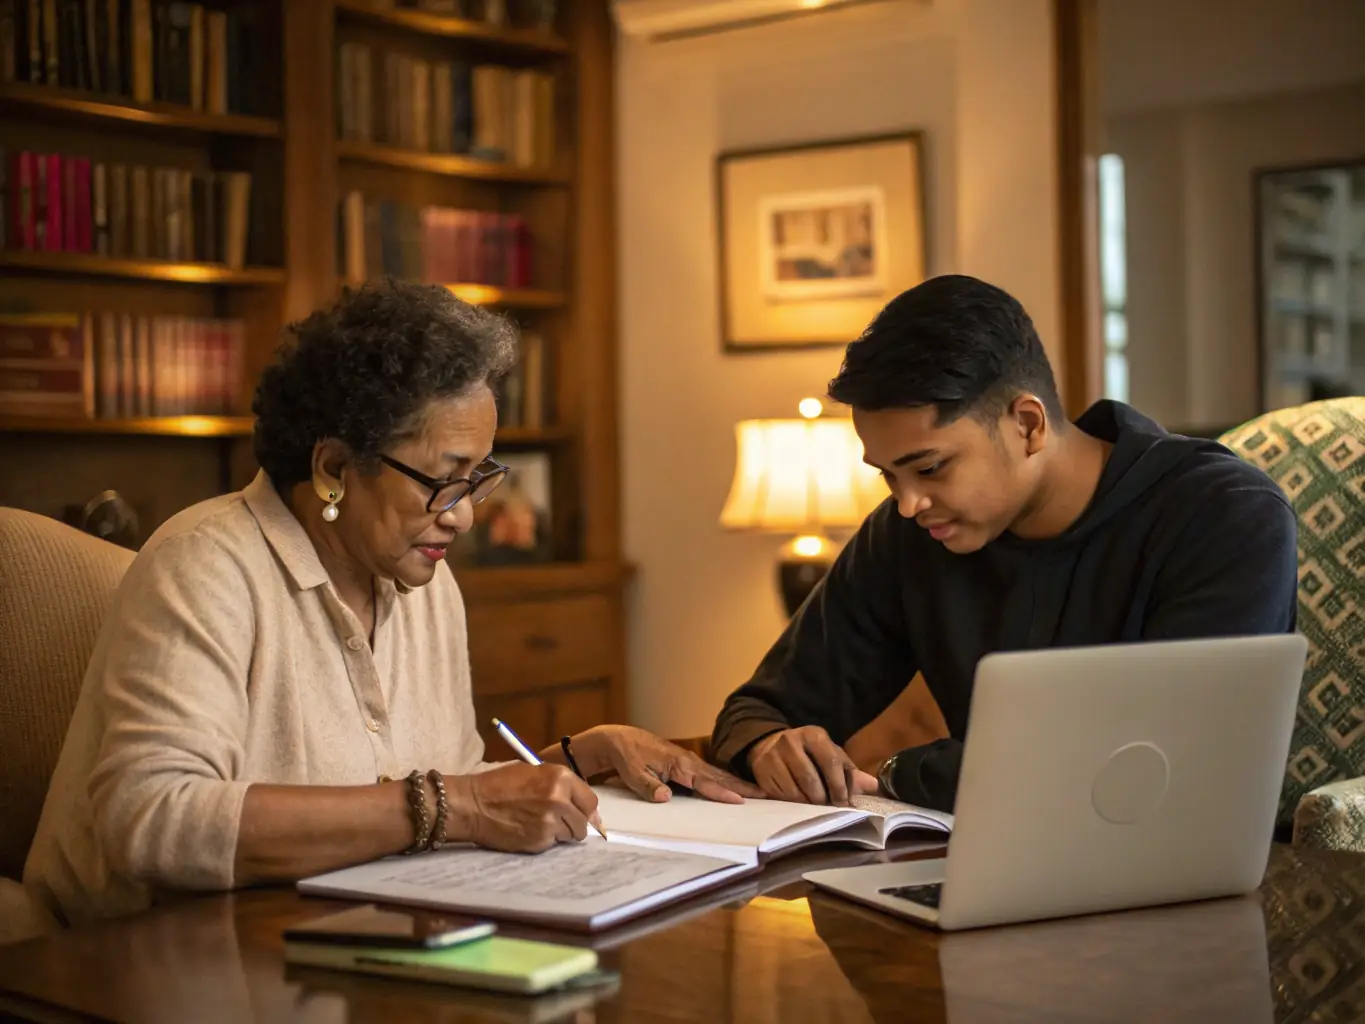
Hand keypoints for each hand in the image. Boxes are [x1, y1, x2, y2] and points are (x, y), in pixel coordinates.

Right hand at [447, 763, 600, 852]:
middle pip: (584, 822)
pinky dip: (546, 840)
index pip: (591, 801)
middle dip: (575, 823)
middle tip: (560, 820)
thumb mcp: (534, 771)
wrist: (474, 804)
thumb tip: (582, 804)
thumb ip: (561, 785)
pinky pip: (554, 844)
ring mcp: (550, 823)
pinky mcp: (540, 841)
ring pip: (571, 835)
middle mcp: (560, 800)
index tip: (581, 813)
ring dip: (562, 833)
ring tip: (542, 824)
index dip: (586, 809)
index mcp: (561, 778)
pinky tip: (530, 830)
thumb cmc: (500, 784)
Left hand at [570, 725, 765, 803]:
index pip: (704, 781)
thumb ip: (648, 785)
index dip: (723, 792)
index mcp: (677, 763)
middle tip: (766, 795)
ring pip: (717, 775)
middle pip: (719, 777)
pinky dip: (725, 781)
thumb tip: (665, 797)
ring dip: (737, 784)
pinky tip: (734, 788)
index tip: (741, 801)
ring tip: (758, 793)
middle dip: (742, 786)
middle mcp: (687, 761)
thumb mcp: (631, 771)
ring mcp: (687, 762)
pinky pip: (709, 775)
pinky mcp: (685, 765)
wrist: (619, 739)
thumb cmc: (626, 755)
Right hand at [747, 726, 879, 805]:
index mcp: (814, 734)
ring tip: (813, 805)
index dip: (839, 786)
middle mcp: (791, 741)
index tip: (844, 803)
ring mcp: (773, 756)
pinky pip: (780, 796)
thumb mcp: (831, 756)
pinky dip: (792, 804)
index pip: (831, 762)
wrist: (772, 745)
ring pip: (794, 791)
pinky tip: (798, 802)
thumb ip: (851, 772)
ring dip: (807, 804)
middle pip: (811, 780)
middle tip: (828, 807)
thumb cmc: (810, 754)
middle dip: (822, 799)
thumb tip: (874, 787)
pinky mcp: (761, 770)